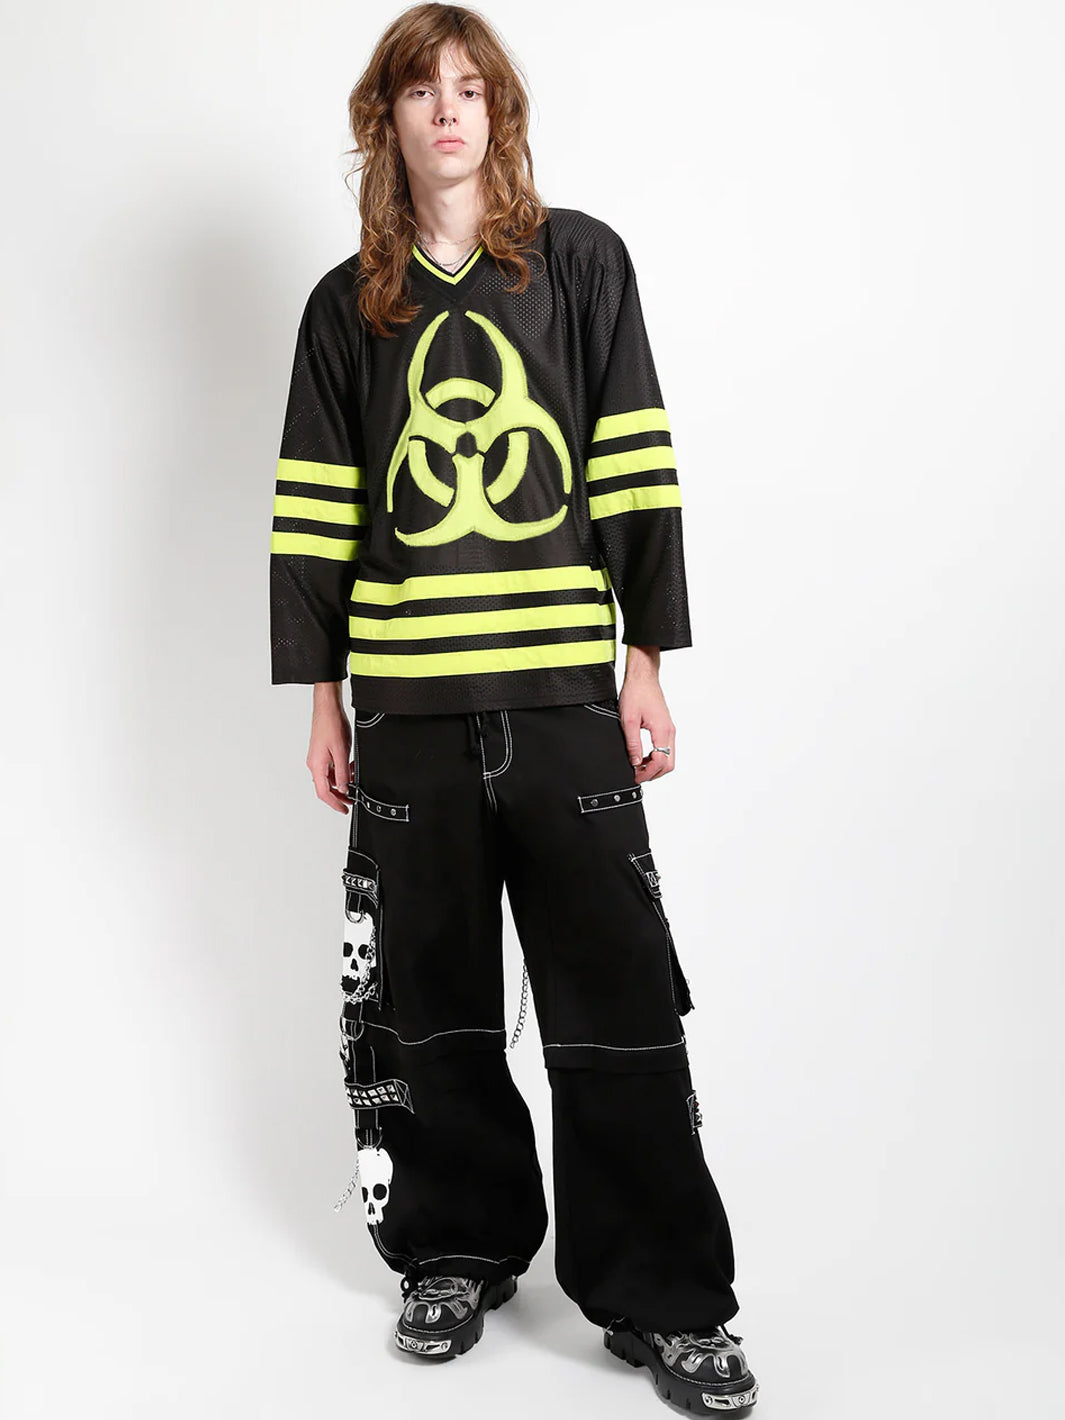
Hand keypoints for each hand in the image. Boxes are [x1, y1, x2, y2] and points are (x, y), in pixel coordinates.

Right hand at [307, 681, 352, 812]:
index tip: (344, 810)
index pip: (323, 793)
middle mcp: (314, 764)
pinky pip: (331, 769)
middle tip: (351, 801)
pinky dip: (340, 772)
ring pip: (329, 778)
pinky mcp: (322, 753)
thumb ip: (342, 772)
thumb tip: (342, 789)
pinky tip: (350, 769)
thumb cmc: (331, 725)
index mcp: (316, 765)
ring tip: (354, 783)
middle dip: (339, 796)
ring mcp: (318, 758)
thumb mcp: (341, 751)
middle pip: (325, 788)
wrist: (328, 708)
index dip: (334, 804)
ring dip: (341, 783)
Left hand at [619, 646, 675, 784]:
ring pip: (668, 758)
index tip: (635, 776)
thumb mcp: (629, 721)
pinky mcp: (666, 728)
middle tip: (636, 775)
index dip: (647, 773)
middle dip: (653, 774)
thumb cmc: (636, 693)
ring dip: (654, 766)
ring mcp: (669, 730)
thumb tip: (634, 762)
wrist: (643, 677)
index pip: (661, 762)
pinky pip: (665, 749)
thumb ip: (633, 744)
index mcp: (662, 731)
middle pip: (669, 764)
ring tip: (637, 767)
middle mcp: (669, 732)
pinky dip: (656, 758)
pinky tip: (642, 757)